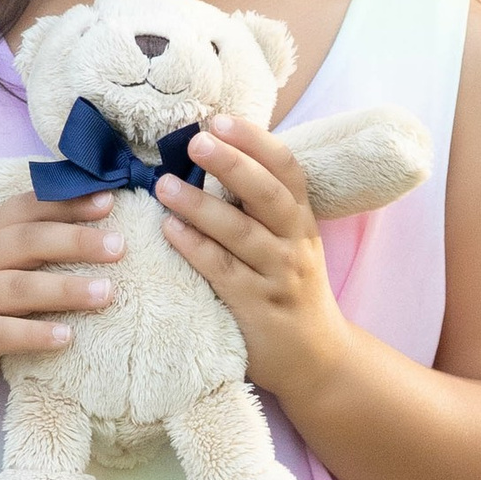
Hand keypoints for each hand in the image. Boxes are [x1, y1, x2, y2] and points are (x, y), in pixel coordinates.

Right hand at [0, 189, 120, 417]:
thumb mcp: (1, 274)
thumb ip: (36, 254)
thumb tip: (103, 236)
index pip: (28, 209)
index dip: (67, 202)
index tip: (109, 200)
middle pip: (29, 242)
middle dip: (76, 241)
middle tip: (120, 247)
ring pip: (21, 287)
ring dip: (66, 289)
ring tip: (107, 293)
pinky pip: (4, 333)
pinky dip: (35, 334)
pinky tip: (66, 337)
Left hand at [157, 119, 348, 410]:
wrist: (316, 359)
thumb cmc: (288, 290)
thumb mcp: (288, 242)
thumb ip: (258, 206)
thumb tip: (213, 155)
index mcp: (301, 220)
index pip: (286, 169)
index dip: (255, 141)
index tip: (221, 119)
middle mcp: (294, 244)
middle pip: (267, 195)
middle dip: (233, 163)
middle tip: (195, 141)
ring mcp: (277, 277)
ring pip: (241, 234)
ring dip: (201, 206)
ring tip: (164, 185)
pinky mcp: (257, 309)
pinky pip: (223, 273)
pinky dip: (195, 248)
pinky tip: (169, 229)